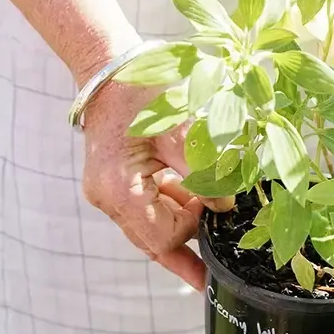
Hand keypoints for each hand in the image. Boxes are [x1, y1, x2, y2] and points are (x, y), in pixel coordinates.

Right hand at [81, 78, 225, 291]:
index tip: (214, 202)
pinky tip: (194, 197)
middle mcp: (107, 198)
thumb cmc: (143, 93)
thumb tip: (226, 208)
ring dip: (182, 221)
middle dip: (188, 243)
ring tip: (212, 216)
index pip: (163, 236)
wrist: (110, 69)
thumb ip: (204, 172)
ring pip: (150, 228)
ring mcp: (107, 193)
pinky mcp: (114, 184)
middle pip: (153, 241)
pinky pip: (146, 209)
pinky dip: (171, 206)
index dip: (194, 225)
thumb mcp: (180, 129)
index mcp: (118, 189)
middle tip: (216, 264)